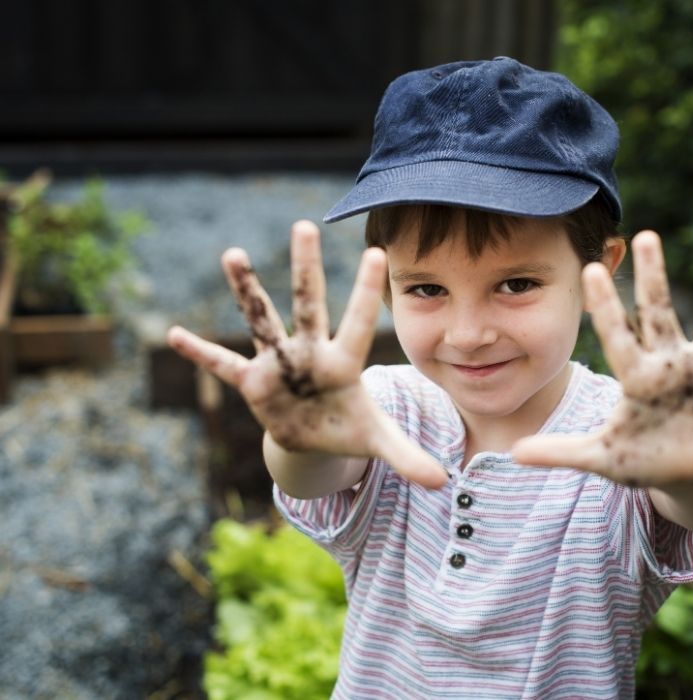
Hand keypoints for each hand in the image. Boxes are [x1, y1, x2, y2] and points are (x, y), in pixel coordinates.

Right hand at [167, 220, 446, 488]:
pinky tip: (173, 335)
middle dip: (306, 269)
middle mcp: (310, 352)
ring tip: (233, 253)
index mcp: (343, 362)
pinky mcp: (253, 382)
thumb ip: (407, 457)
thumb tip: (442, 483)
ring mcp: (279, 363)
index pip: (357, 322)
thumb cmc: (348, 427)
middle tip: (305, 226)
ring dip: (247, 290)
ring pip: (261, 320)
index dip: (365, 292)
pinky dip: (201, 354)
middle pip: (308, 304)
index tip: (376, 252)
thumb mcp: (378, 442)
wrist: (313, 436)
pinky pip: (223, 365)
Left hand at [512, 230, 692, 489]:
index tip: (590, 267)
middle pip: (660, 313)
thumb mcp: (599, 457)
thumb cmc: (637, 456)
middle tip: (646, 235)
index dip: (605, 306)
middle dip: (653, 278)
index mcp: (636, 375)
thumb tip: (513, 454)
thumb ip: (561, 453)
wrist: (679, 472)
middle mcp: (669, 363)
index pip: (616, 334)